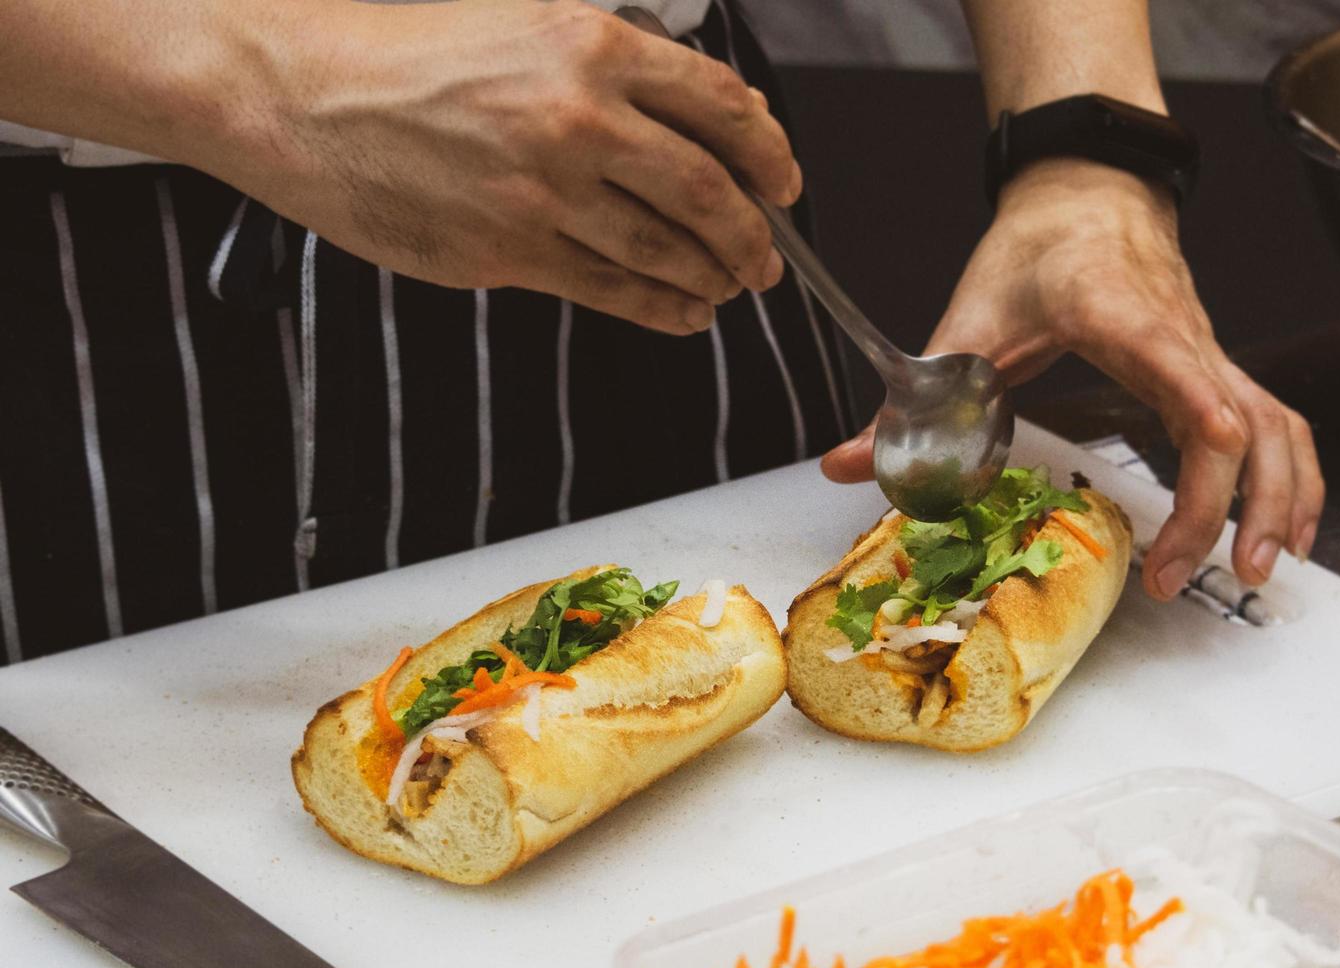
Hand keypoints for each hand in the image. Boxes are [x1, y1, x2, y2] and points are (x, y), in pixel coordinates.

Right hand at [208, 0, 796, 333]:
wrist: (301, 93)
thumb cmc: (402, 52)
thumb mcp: (520, 20)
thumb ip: (611, 67)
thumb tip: (694, 119)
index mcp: (592, 45)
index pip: (722, 106)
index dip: (772, 153)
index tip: (786, 182)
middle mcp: (580, 118)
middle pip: (709, 191)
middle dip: (755, 236)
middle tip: (769, 258)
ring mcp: (544, 192)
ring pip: (666, 251)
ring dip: (714, 277)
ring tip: (730, 288)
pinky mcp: (507, 252)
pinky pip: (611, 290)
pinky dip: (662, 309)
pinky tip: (683, 314)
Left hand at [822, 159, 1323, 598]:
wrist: (1086, 190)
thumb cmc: (1033, 251)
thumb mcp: (965, 324)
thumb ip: (914, 401)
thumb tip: (847, 465)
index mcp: (1121, 319)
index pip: (1185, 377)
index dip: (1204, 440)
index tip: (1201, 502)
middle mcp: (1182, 338)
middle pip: (1243, 425)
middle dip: (1229, 507)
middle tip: (1181, 578)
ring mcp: (1209, 353)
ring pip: (1279, 426)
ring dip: (1282, 500)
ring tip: (1260, 569)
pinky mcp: (1215, 367)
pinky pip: (1277, 423)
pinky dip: (1292, 478)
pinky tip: (1284, 529)